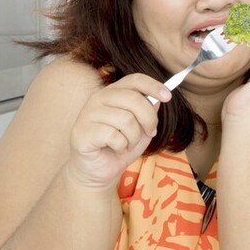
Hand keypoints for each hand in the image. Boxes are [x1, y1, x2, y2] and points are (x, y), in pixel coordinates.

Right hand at [68, 74, 169, 188]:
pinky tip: (115, 149)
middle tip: (149, 132)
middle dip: (149, 120)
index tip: (168, 96)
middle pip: (134, 99)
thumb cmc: (120, 146)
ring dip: (134, 137)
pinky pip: (114, 136)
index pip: (134, 79)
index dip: (153, 86)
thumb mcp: (141, 128)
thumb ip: (149, 112)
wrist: (98, 170)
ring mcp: (87, 114)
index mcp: (112, 92)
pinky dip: (122, 146)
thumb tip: (158, 99)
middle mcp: (98, 98)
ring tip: (127, 144)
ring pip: (126, 120)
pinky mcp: (82, 132)